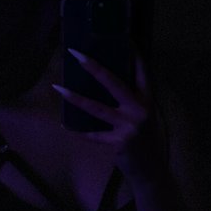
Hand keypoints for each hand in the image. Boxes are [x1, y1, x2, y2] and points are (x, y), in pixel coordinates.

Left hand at [51, 41, 167, 184]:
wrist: (152, 172)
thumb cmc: (146, 142)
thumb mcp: (146, 118)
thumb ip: (133, 102)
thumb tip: (110, 84)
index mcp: (148, 101)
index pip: (142, 72)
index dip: (134, 56)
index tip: (125, 39)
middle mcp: (140, 110)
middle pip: (114, 83)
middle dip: (94, 67)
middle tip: (77, 54)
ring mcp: (129, 127)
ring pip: (97, 108)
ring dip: (75, 98)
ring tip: (58, 87)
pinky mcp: (118, 142)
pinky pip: (94, 135)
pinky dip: (80, 131)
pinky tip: (66, 125)